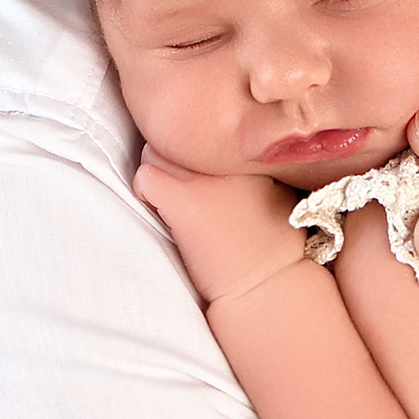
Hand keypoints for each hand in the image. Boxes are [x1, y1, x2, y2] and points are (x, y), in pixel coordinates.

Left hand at [137, 150, 308, 305]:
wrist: (268, 284)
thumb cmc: (272, 248)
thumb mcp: (274, 192)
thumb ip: (249, 170)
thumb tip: (225, 164)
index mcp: (245, 153)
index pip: (201, 135)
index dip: (194, 157)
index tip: (199, 180)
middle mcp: (224, 158)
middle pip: (176, 138)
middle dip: (172, 161)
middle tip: (179, 190)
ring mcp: (203, 178)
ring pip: (154, 151)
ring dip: (156, 175)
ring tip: (170, 203)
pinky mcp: (183, 201)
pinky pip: (144, 177)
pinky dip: (144, 193)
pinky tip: (161, 212)